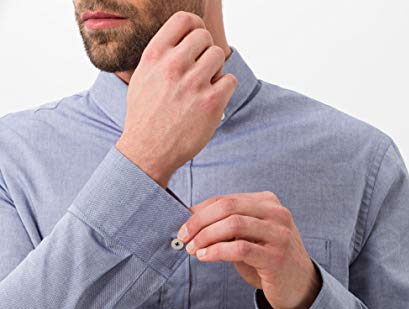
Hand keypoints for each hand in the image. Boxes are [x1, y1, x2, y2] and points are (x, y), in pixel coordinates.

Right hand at [115, 11, 237, 187]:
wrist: (148, 152)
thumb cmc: (145, 117)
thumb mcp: (142, 79)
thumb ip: (160, 57)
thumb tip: (182, 39)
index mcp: (155, 56)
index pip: (184, 20)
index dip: (195, 27)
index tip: (197, 41)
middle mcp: (174, 66)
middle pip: (204, 37)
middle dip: (205, 51)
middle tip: (200, 71)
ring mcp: (193, 84)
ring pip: (218, 56)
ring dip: (215, 70)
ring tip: (204, 88)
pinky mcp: (211, 103)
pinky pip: (230, 80)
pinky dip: (224, 89)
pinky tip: (212, 101)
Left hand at [176, 191, 322, 308]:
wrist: (298, 286)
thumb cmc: (267, 259)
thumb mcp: (248, 236)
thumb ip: (227, 225)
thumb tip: (190, 221)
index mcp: (268, 202)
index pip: (226, 199)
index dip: (200, 210)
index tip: (183, 225)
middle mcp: (276, 213)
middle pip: (228, 206)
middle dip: (199, 221)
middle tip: (183, 236)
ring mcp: (279, 234)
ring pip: (233, 224)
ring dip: (206, 236)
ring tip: (192, 248)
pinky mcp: (276, 257)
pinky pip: (239, 248)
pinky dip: (216, 251)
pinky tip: (204, 257)